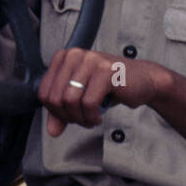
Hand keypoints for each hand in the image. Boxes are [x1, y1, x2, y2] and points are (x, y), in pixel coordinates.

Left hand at [37, 48, 164, 136]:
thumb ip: (63, 112)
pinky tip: (98, 116)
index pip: (43, 91)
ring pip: (70, 100)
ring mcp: (91, 61)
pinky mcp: (106, 71)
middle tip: (81, 119)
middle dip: (67, 117)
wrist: (143, 80)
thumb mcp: (81, 97)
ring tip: (90, 118)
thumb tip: (52, 130)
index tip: (68, 117)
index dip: (54, 112)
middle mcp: (75, 55)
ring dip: (80, 118)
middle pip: (55, 97)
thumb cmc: (110, 86)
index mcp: (64, 57)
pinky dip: (92, 117)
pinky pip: (88, 103)